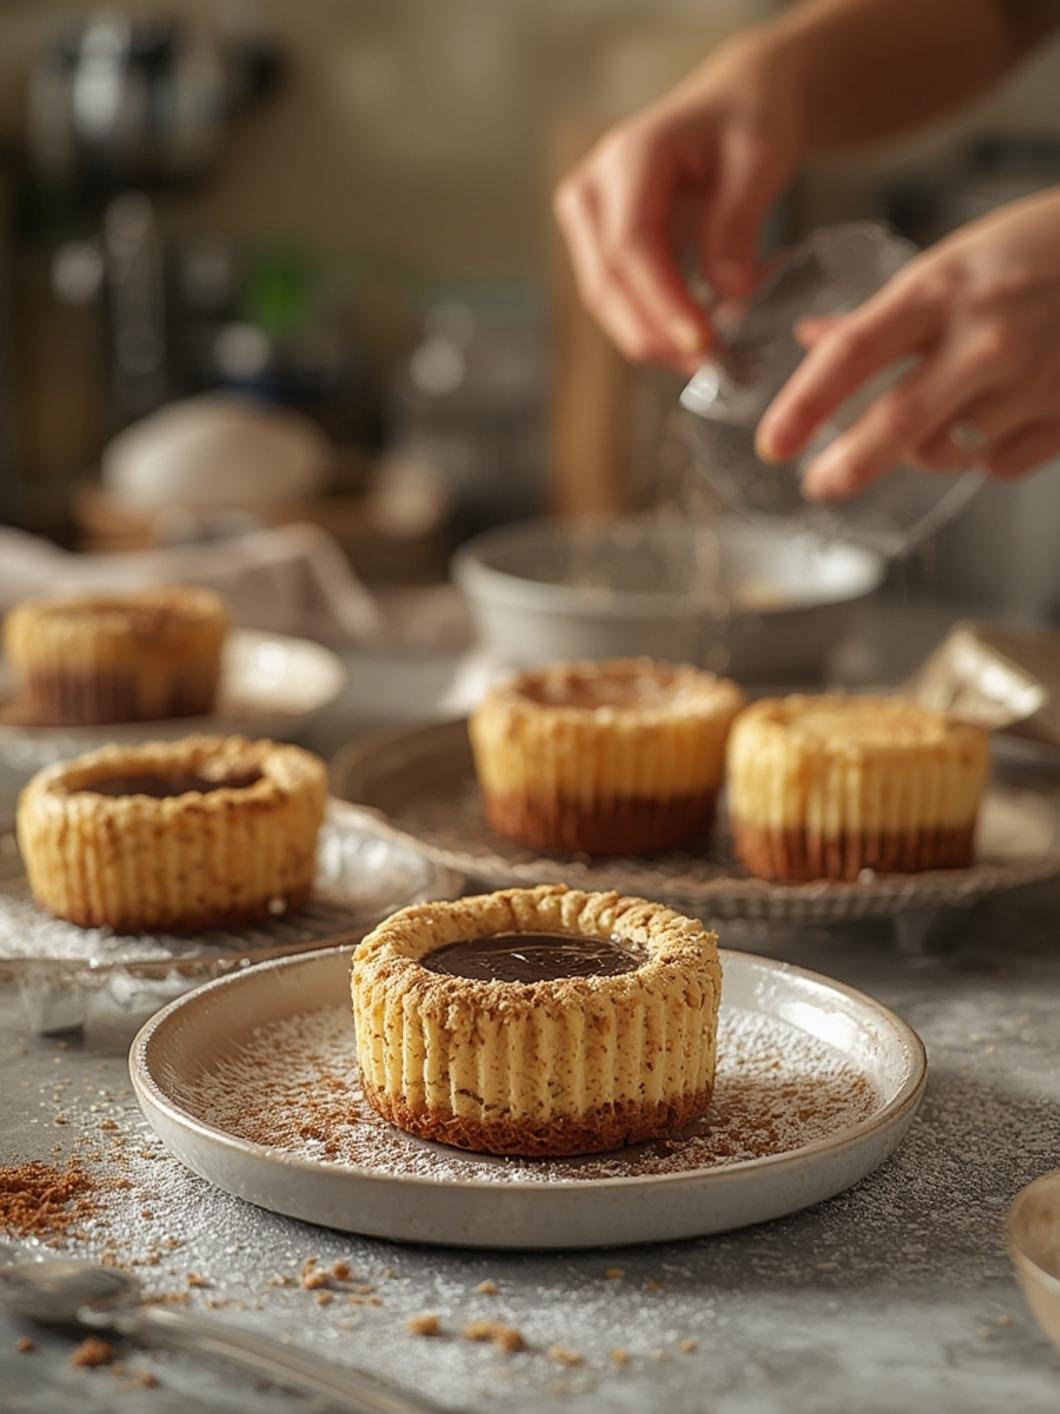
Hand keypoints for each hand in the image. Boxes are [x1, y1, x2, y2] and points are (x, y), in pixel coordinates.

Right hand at [553, 35, 804, 374]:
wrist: (736, 103)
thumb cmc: (750, 120)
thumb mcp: (761, 158)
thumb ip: (738, 224)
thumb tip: (729, 297)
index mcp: (627, 157)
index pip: (630, 245)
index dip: (663, 302)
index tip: (704, 343)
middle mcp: (591, 188)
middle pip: (605, 282)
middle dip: (654, 334)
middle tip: (709, 367)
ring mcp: (587, 219)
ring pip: (603, 300)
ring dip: (651, 340)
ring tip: (706, 363)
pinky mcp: (598, 246)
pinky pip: (616, 299)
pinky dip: (652, 328)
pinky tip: (693, 344)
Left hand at [756, 187, 1059, 497]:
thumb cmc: (1038, 250)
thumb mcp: (951, 263)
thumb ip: (881, 314)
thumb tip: (811, 339)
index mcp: (940, 289)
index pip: (850, 355)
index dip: (800, 407)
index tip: (771, 445)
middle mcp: (984, 337)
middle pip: (895, 424)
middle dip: (846, 467)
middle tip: (818, 483)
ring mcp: (1031, 379)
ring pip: (946, 452)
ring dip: (924, 449)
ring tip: (934, 419)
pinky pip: (999, 464)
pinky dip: (983, 454)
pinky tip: (992, 419)